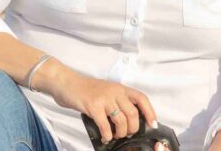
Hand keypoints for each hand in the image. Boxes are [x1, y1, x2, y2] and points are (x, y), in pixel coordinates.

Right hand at [38, 61, 156, 144]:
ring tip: (115, 136)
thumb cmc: (87, 91)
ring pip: (121, 120)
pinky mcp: (93, 106)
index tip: (153, 124)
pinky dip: (107, 135)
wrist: (67, 83)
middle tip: (127, 135)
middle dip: (133, 128)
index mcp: (120, 88)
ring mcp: (104, 98)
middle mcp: (114, 91)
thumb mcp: (106, 93)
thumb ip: (117, 102)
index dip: (149, 112)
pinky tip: (105, 137)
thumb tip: (128, 122)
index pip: (141, 98)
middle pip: (133, 113)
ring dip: (120, 133)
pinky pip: (105, 125)